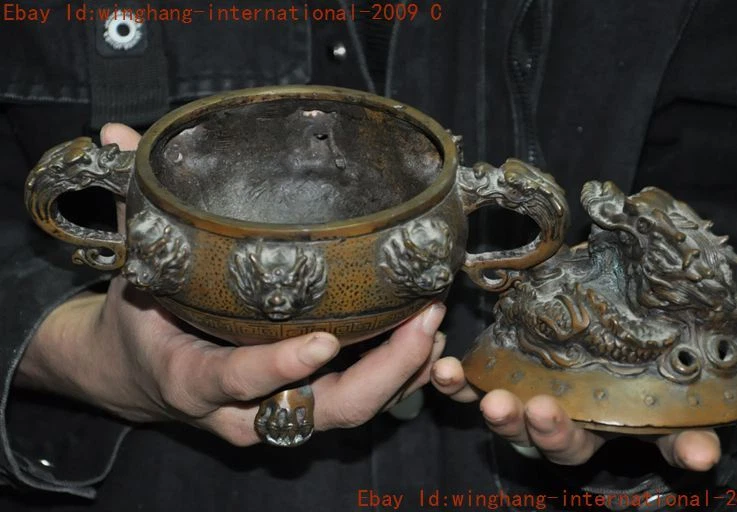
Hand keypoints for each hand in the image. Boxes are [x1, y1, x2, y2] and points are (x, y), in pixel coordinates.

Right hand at [16, 123, 446, 445]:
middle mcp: (244, 410)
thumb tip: (114, 137)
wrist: (139, 376)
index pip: (238, 379)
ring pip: (352, 412)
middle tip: (423, 321)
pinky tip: (426, 339)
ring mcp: (280, 416)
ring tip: (437, 323)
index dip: (280, 366)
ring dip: (403, 374)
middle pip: (323, 410)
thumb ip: (136, 208)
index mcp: (195, 379)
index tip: (324, 339)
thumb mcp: (135, 270)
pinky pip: (360, 403)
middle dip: (382, 373)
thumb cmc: (142, 321)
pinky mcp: (305, 409)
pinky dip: (399, 376)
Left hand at [432, 342, 736, 470]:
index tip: (696, 454)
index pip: (670, 445)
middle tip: (546, 413)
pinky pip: (475, 392)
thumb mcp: (708, 356)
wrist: (600, 322)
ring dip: (507, 417)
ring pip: (521, 425)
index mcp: (639, 420)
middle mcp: (588, 422)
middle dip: (561, 434)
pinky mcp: (502, 382)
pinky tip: (442, 370)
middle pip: (574, 444)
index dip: (686, 451)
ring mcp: (540, 406)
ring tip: (498, 402)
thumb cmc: (656, 347)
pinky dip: (457, 386)